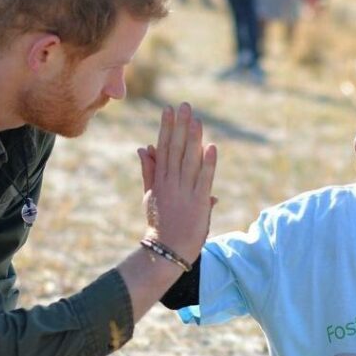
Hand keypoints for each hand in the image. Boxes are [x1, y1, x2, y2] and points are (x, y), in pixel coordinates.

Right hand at [137, 103, 216, 263]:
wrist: (166, 249)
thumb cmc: (159, 223)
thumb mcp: (150, 195)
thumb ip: (148, 171)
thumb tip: (144, 148)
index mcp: (160, 180)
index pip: (163, 148)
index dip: (166, 127)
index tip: (169, 110)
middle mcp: (171, 182)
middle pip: (176, 149)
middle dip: (180, 126)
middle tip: (184, 105)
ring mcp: (185, 191)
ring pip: (189, 159)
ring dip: (193, 138)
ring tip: (196, 119)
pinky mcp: (198, 201)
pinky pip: (204, 178)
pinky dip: (208, 162)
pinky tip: (211, 146)